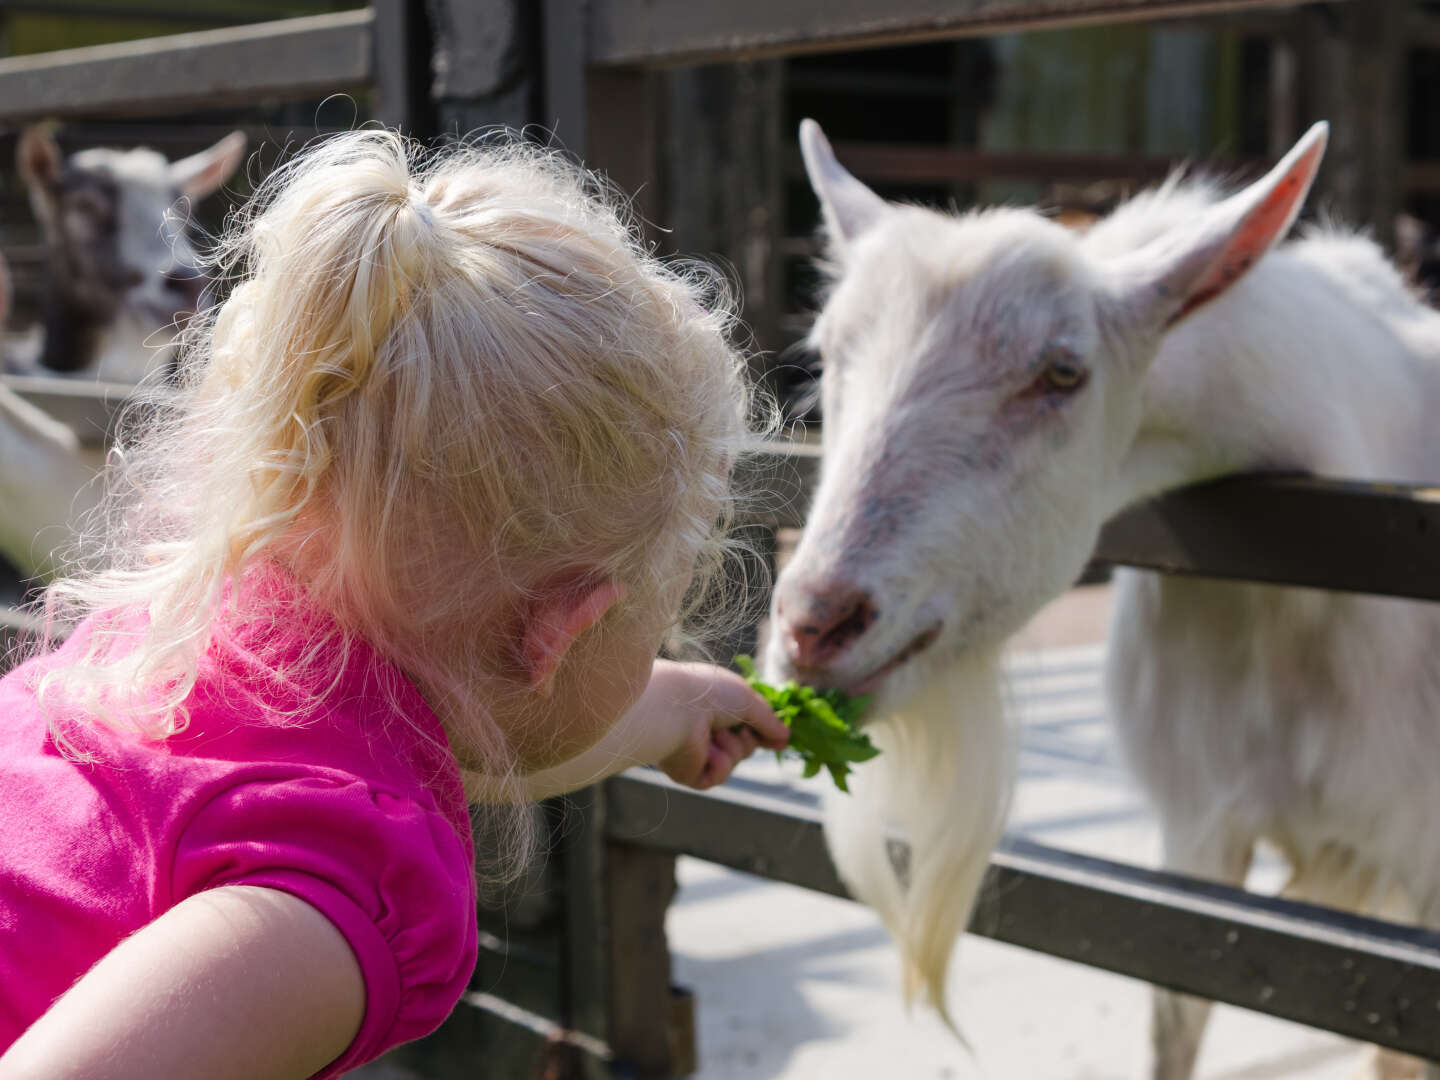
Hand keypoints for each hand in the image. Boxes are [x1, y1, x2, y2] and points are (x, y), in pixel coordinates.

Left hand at [646, 660, 788, 788]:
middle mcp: (703, 731)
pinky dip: (719, 764)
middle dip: (747, 739)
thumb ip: (768, 720)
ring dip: (732, 749)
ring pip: (733, 763)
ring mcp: (694, 752)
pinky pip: (717, 777)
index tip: (778, 738)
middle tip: (738, 728)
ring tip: (715, 734)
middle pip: (743, 747)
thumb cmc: (709, 694)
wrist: (676, 707)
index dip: (762, 732)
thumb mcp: (748, 700)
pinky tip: (707, 750)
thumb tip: (786, 738)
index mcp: (713, 709)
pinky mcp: (687, 772)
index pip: (744, 726)